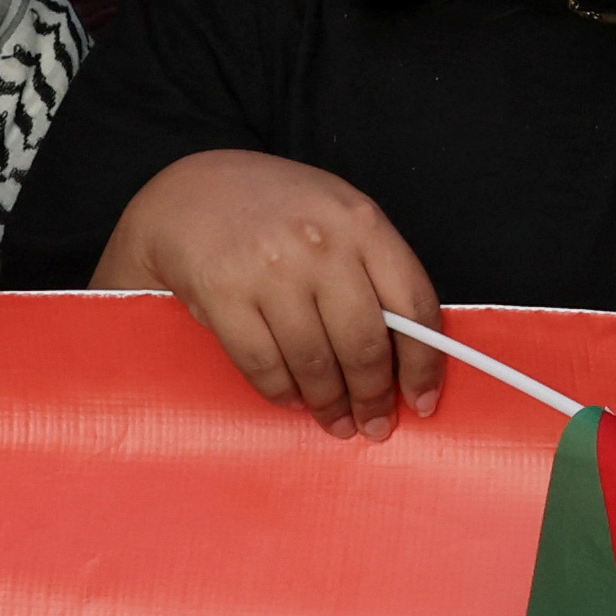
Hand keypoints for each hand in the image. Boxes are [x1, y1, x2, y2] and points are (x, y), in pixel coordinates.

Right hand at [103, 149, 448, 437]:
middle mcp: (320, 244)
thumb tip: (410, 351)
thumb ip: (375, 270)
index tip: (423, 400)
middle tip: (375, 424)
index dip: (423, 364)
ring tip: (336, 422)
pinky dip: (282, 393)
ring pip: (315, 362)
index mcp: (361, 222)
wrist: (191, 191)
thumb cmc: (278, 210)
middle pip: (364, 344)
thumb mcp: (339, 217)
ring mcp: (269, 269)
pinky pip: (263, 364)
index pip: (413, 305)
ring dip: (329, 404)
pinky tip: (293, 400)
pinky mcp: (222, 293)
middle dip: (374, 397)